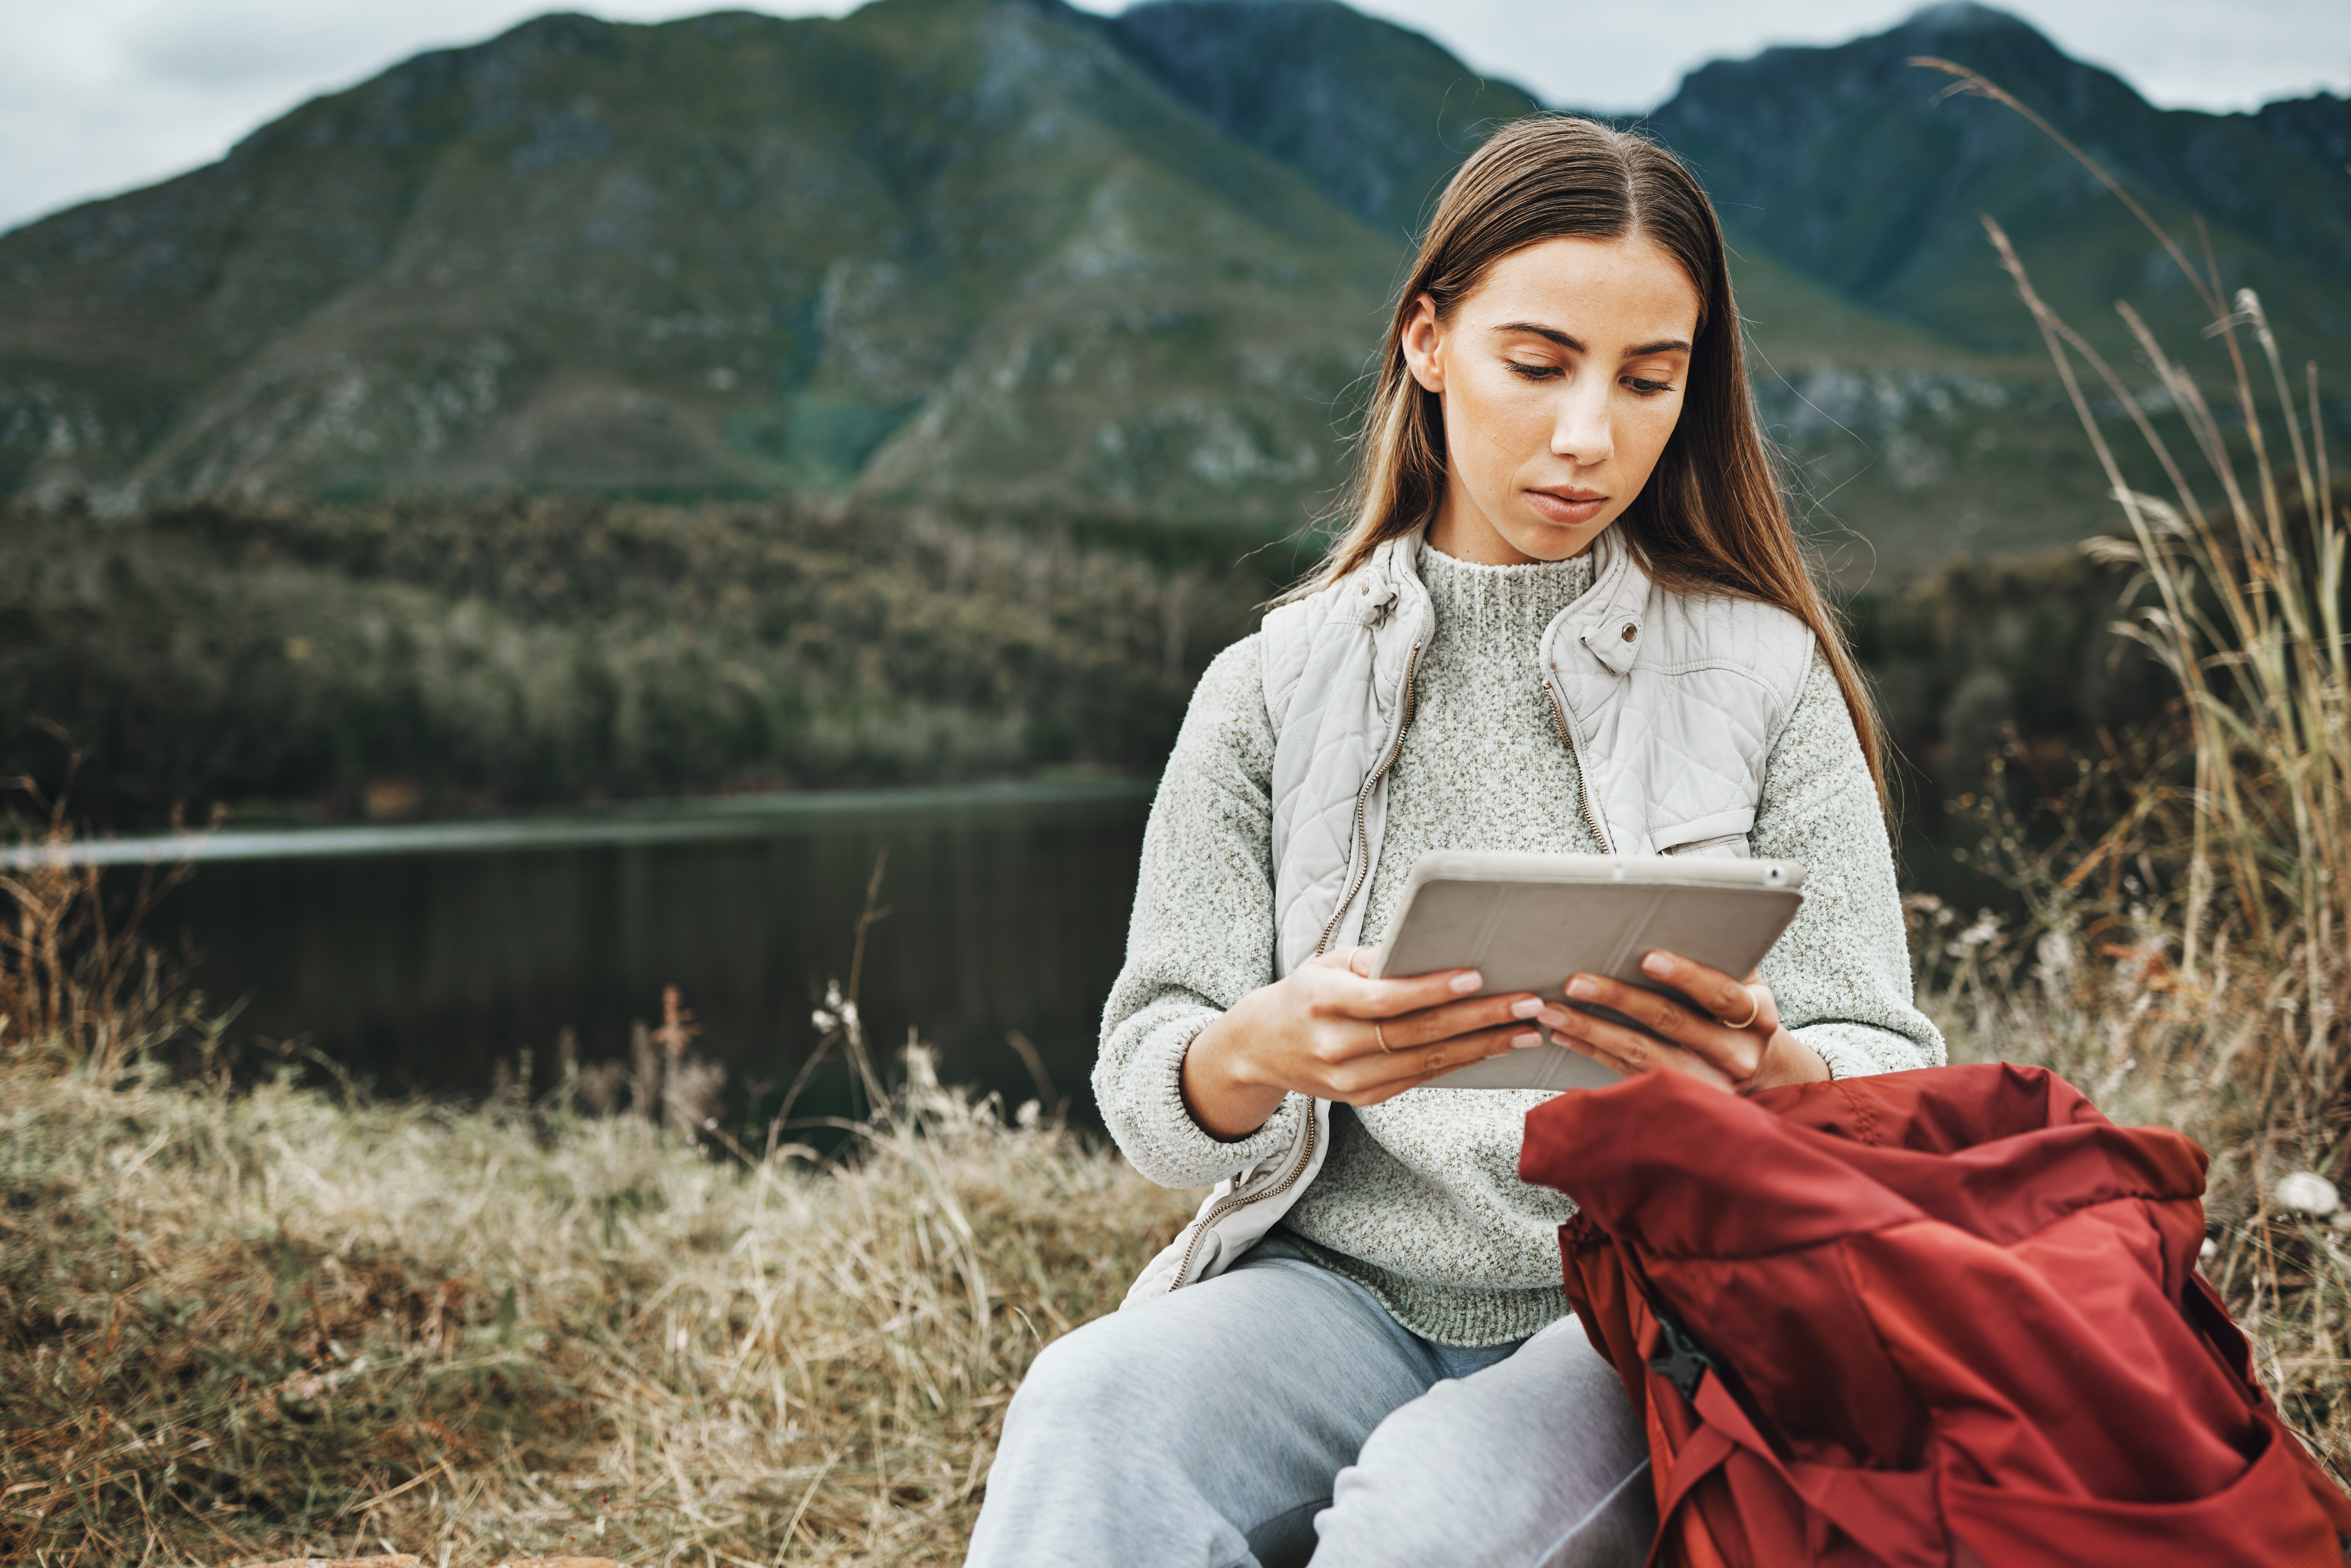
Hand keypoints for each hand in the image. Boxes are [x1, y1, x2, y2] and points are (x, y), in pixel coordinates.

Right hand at [1182, 948, 1547, 1138]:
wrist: (1260, 1049)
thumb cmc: (1304, 994)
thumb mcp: (1328, 963)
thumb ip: (1375, 959)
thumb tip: (1436, 952)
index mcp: (1323, 1001)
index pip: (1387, 998)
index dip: (1432, 990)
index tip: (1476, 976)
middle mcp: (1336, 1045)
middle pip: (1418, 1033)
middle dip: (1480, 1018)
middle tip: (1528, 1003)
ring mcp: (1349, 1079)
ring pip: (1427, 1062)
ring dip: (1483, 1046)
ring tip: (1527, 1030)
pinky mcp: (1363, 1098)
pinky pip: (1420, 1079)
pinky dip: (1459, 1063)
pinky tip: (1493, 1048)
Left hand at [1544, 950, 1826, 1094]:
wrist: (1760, 1072)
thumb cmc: (1739, 1008)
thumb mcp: (1743, 977)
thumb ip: (1720, 948)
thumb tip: (1673, 890)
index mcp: (1758, 1017)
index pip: (1722, 994)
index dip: (1687, 976)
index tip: (1647, 957)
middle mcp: (1737, 1055)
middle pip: (1672, 1023)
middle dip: (1618, 999)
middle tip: (1574, 980)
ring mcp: (1707, 1083)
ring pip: (1642, 1055)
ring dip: (1592, 1029)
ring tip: (1551, 1010)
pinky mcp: (1678, 1099)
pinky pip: (1627, 1074)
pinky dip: (1592, 1051)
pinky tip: (1563, 1034)